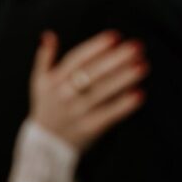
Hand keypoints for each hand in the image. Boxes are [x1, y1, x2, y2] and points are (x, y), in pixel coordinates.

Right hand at [29, 29, 147, 154]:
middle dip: (116, 58)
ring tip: (142, 65)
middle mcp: (66, 94)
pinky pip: (109, 115)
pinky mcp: (90, 129)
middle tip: (136, 47)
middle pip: (94, 73)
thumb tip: (48, 35)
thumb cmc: (46, 107)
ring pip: (103, 92)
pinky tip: (139, 93)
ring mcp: (78, 112)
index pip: (77, 59)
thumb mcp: (39, 80)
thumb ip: (45, 56)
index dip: (96, 47)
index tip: (115, 36)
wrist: (45, 146)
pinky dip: (124, 105)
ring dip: (124, 78)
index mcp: (55, 79)